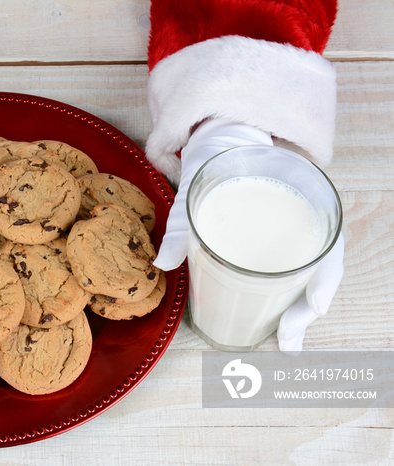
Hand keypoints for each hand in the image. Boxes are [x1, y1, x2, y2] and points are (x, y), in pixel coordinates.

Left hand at [152, 118, 343, 350]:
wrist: (220, 137)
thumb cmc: (214, 160)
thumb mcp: (196, 186)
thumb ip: (180, 224)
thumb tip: (161, 265)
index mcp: (297, 196)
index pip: (327, 241)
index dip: (325, 277)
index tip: (314, 306)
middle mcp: (303, 215)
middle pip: (320, 267)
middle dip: (307, 308)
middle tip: (287, 342)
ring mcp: (293, 227)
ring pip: (309, 273)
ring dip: (299, 309)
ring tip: (284, 340)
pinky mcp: (277, 238)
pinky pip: (291, 268)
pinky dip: (288, 296)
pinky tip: (276, 319)